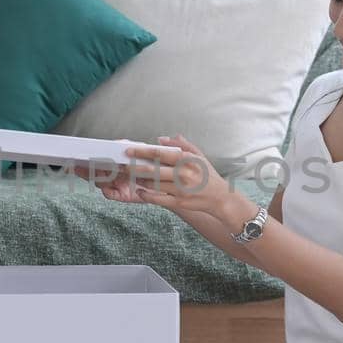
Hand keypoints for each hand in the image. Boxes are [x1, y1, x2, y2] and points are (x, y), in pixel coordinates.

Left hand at [120, 135, 235, 214]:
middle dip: (134, 167)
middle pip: (152, 170)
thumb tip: (160, 139)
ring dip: (139, 180)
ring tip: (130, 176)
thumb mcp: (198, 155)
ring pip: (152, 184)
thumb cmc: (207, 174)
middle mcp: (183, 174)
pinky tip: (140, 191)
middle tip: (122, 165)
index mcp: (186, 160)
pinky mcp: (179, 202)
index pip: (160, 153)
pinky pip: (157, 199)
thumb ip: (180, 144)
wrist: (220, 198)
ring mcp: (180, 190)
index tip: (129, 151)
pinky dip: (146, 194)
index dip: (142, 152)